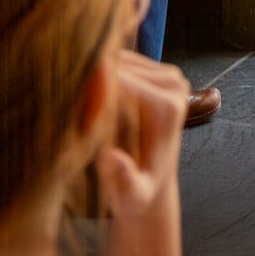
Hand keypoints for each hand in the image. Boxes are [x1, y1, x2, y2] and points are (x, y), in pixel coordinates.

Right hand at [98, 52, 190, 255]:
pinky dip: (105, 77)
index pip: (116, 82)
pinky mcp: (161, 70)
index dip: (89, 95)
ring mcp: (170, 73)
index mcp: (167, 107)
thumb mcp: (131, 195)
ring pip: (117, 60)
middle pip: (116, 66)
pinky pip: (122, 61)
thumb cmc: (137, 195)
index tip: (80, 122)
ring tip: (91, 115)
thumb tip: (113, 157)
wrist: (153, 187)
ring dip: (97, 81)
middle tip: (82, 119)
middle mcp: (174, 83)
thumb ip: (125, 179)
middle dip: (92, 86)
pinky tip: (100, 103)